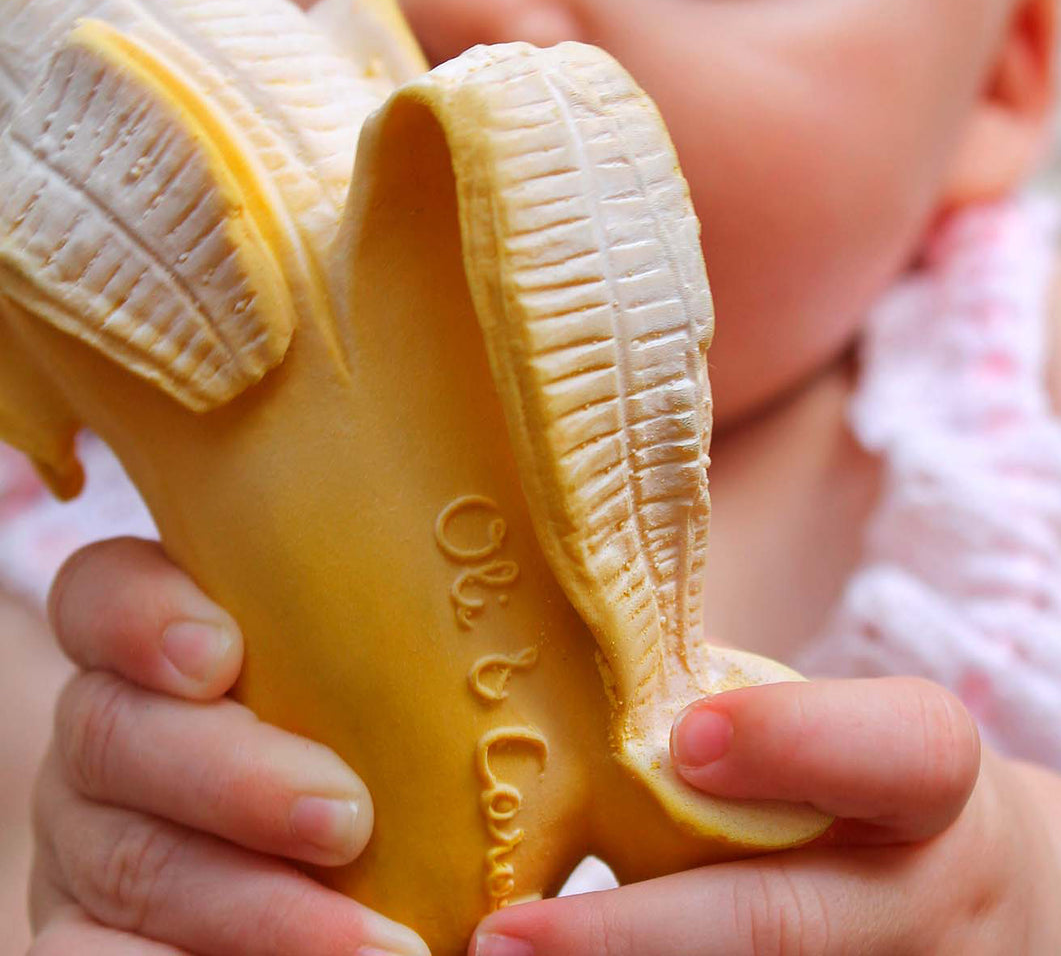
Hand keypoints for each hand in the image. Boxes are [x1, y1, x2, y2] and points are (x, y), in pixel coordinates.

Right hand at [28, 537, 429, 955]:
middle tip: (346, 819)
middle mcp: (113, 730)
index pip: (104, 593)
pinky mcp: (88, 932)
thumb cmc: (398, 747)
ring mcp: (93, 837)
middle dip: (230, 778)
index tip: (220, 654)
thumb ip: (403, 639)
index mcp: (164, 641)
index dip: (141, 614)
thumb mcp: (391, 680)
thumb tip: (518, 596)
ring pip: (124, 860)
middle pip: (112, 730)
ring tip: (382, 947)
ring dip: (250, 909)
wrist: (366, 874)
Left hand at [470, 678, 1060, 954]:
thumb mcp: (854, 737)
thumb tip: (578, 694)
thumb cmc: (877, 796)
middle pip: (785, 927)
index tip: (682, 738)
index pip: (902, 750)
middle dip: (631, 935)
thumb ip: (745, 718)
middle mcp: (935, 903)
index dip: (794, 740)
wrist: (1000, 911)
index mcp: (934, 783)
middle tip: (503, 933)